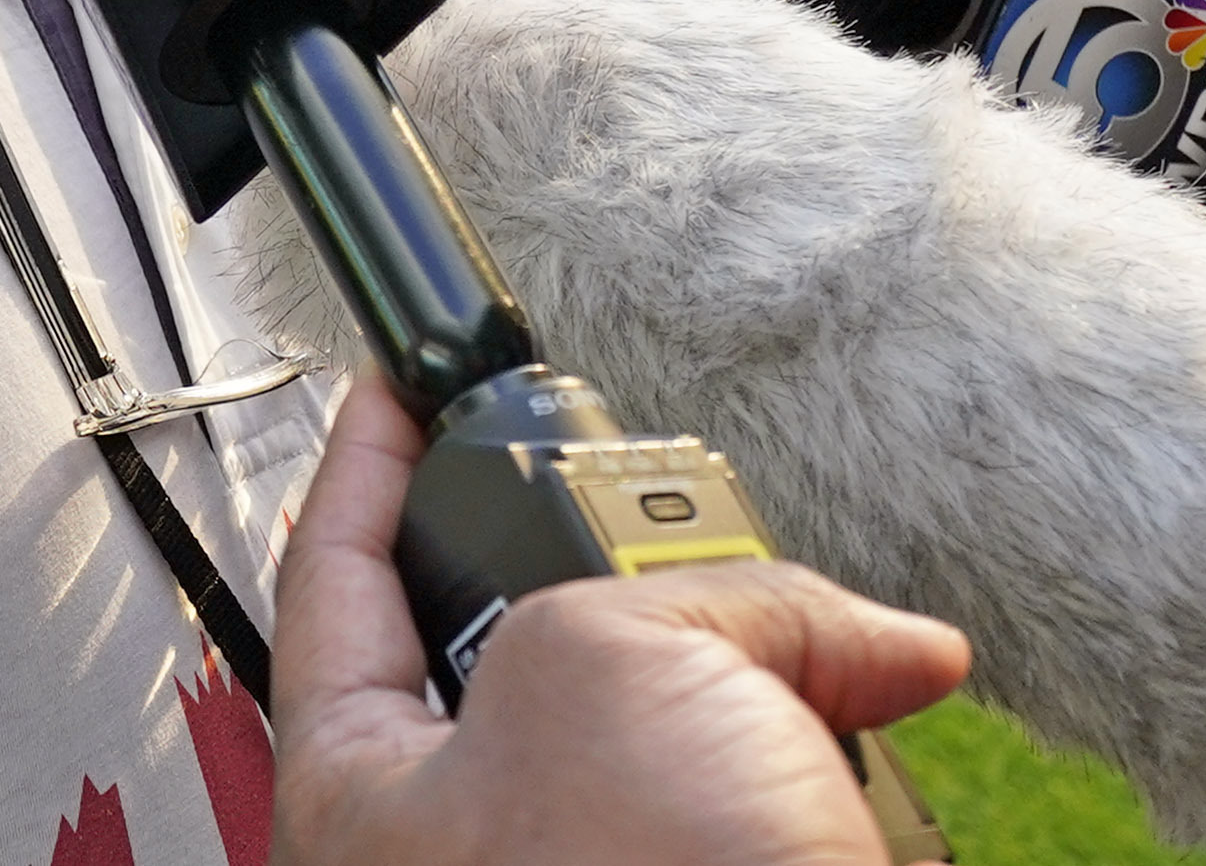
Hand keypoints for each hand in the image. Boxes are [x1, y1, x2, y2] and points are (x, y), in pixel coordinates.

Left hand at [271, 381, 970, 865]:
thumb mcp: (614, 658)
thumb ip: (700, 594)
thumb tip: (861, 646)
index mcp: (362, 792)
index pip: (333, 579)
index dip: (367, 462)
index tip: (397, 386)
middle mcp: (465, 855)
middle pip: (536, 648)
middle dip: (632, 582)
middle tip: (696, 531)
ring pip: (683, 735)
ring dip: (768, 691)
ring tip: (823, 672)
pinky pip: (780, 814)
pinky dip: (843, 784)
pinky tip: (873, 772)